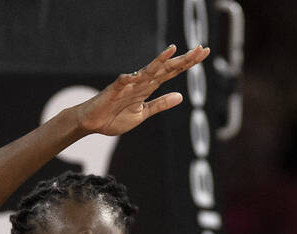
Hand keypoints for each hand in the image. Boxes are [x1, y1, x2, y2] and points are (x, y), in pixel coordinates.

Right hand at [73, 44, 209, 136]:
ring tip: (172, 51)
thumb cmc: (115, 116)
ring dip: (159, 62)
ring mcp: (128, 86)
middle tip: (201, 48)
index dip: (188, 63)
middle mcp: (141, 82)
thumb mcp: (143, 113)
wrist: (93, 122)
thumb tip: (180, 96)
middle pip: (166, 68)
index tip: (204, 53)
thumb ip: (160, 104)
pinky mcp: (113, 92)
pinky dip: (128, 79)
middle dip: (183, 59)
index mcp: (149, 87)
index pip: (172, 72)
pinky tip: (135, 74)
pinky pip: (121, 84)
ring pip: (147, 72)